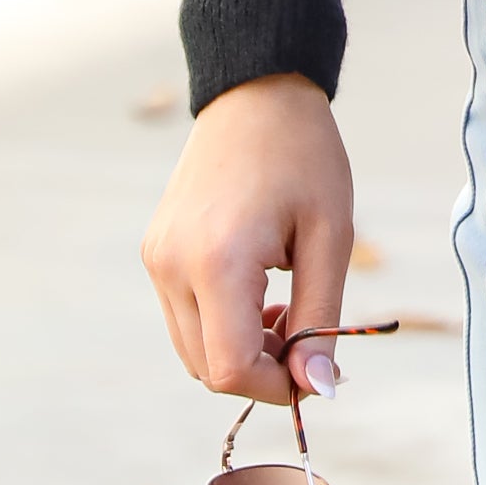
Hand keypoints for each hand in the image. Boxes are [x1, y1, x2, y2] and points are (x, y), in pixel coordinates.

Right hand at [141, 74, 353, 403]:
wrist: (257, 95)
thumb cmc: (304, 158)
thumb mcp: (329, 236)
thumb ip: (321, 318)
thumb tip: (320, 389)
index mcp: (217, 261)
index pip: (230, 368)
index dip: (276, 387)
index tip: (316, 370)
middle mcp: (172, 266)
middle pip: (207, 368)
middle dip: (260, 369)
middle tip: (307, 334)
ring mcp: (157, 259)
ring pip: (193, 349)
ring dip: (240, 350)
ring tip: (286, 308)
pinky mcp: (155, 252)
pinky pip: (184, 318)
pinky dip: (221, 325)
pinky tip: (258, 292)